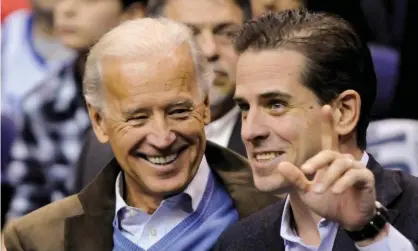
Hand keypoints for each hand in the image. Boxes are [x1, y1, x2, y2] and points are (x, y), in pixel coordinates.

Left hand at [277, 105, 375, 230]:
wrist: (344, 221)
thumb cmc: (326, 202)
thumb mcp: (306, 191)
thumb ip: (296, 178)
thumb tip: (281, 165)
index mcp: (330, 160)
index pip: (329, 139)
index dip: (328, 123)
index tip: (325, 106)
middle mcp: (344, 160)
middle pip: (329, 153)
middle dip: (316, 162)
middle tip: (305, 172)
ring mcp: (356, 168)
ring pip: (341, 164)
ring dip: (328, 177)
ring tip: (318, 190)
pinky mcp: (366, 179)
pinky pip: (355, 175)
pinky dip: (343, 182)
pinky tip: (336, 191)